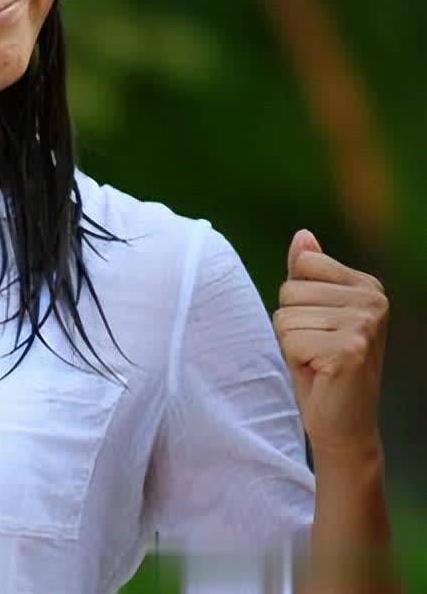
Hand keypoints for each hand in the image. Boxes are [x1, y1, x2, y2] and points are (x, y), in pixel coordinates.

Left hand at [274, 229, 388, 460]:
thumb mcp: (312, 311)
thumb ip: (306, 272)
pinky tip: (319, 372)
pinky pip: (289, 339)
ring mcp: (364, 325)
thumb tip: (303, 235)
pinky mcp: (349, 349)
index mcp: (366, 285)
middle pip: (289, 290)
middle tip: (316, 348)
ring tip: (317, 360)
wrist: (343, 423)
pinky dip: (295, 359)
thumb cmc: (322, 364)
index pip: (301, 264)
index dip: (296, 298)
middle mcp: (373, 301)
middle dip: (291, 323)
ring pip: (285, 316)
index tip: (318, 324)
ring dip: (292, 343)